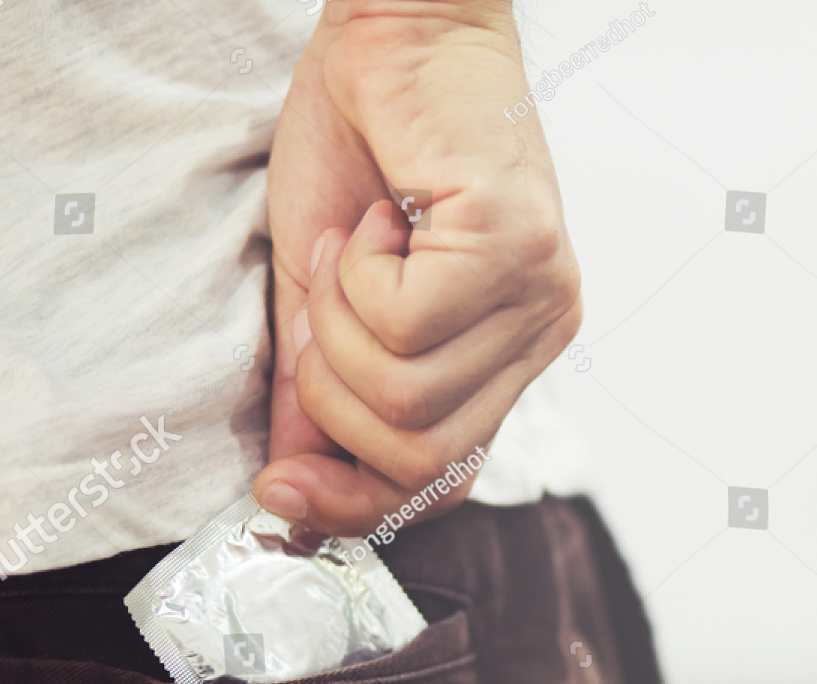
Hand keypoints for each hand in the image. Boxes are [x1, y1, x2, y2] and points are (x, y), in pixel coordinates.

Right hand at [256, 0, 582, 535]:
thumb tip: (287, 494)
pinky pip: (404, 322)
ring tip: (359, 242)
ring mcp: (540, 299)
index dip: (357, 504)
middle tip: (326, 293)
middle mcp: (539, 338)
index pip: (447, 480)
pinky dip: (359, 270)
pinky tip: (384, 216)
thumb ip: (313, 392)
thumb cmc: (366, 145)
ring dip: (339, 317)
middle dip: (328, 392)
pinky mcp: (518, 250)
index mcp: (504, 356)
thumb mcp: (322, 292)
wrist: (395, 30)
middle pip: (418, 454)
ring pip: (405, 394)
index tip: (276, 492)